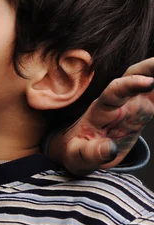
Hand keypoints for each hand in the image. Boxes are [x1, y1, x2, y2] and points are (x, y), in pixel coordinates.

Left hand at [49, 57, 153, 174]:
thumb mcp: (79, 156)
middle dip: (148, 67)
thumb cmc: (77, 151)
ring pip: (146, 85)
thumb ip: (92, 152)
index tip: (149, 82)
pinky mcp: (140, 113)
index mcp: (99, 111)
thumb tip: (109, 149)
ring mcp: (130, 107)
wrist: (80, 152)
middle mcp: (116, 103)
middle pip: (131, 77)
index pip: (114, 92)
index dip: (129, 85)